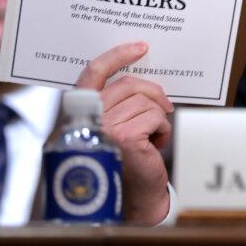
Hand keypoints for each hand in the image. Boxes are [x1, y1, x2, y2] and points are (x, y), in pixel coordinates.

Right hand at [76, 41, 173, 225]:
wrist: (134, 197)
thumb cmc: (125, 160)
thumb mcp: (115, 126)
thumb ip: (115, 104)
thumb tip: (140, 77)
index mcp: (80, 113)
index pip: (93, 73)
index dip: (116, 55)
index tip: (139, 47)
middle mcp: (87, 119)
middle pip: (127, 85)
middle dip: (152, 92)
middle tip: (164, 105)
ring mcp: (104, 128)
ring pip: (145, 102)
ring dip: (157, 117)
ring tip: (153, 136)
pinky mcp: (125, 138)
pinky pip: (155, 117)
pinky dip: (163, 129)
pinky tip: (156, 145)